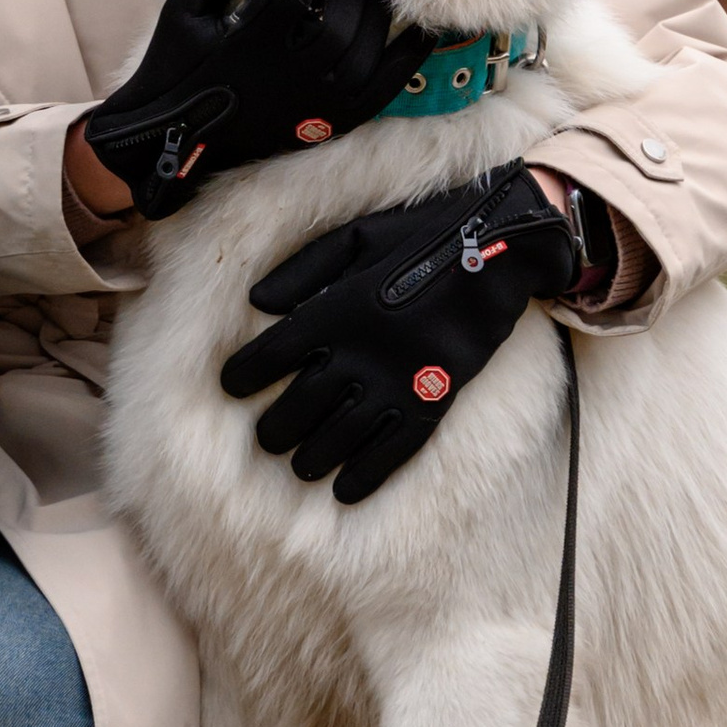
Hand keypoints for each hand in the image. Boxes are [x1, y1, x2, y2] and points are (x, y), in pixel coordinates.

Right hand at [82, 0, 436, 221]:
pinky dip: (409, 54)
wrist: (172, 137)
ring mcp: (317, 101)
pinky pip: (386, 86)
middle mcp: (292, 72)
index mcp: (253, 37)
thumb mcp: (185, 3)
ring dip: (376, 7)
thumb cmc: (176, 62)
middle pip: (342, 13)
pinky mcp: (334, 121)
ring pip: (366, 45)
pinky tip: (418, 27)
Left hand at [219, 161, 580, 502]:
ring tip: (300, 466)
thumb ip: (302, 269)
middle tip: (267, 439)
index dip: (244, 375)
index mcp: (336, 310)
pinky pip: (392, 451)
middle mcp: (359, 353)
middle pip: (299, 406)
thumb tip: (256, 301)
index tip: (231, 386)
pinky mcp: (431, 401)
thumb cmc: (419, 237)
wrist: (495, 252)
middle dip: (275, 429)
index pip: (271, 355)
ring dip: (311, 457)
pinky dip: (365, 475)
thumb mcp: (355, 236)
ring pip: (339, 436)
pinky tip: (345, 491)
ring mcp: (396, 382)